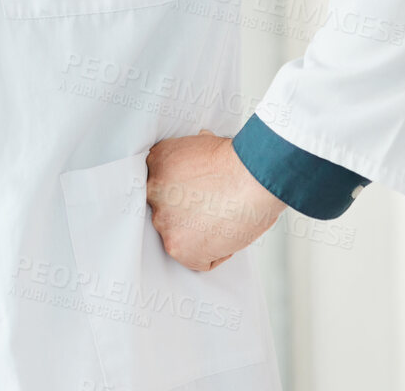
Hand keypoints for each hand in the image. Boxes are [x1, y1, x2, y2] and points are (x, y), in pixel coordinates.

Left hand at [144, 129, 285, 271]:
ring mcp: (162, 219)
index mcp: (157, 162)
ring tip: (224, 220)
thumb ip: (192, 157)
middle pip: (167, 212)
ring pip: (179, 236)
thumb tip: (199, 150)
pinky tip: (228, 234)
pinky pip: (196, 261)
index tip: (199, 197)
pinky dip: (216, 255)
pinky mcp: (176, 245)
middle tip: (213, 210)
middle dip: (189, 214)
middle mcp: (152, 190)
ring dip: (200, 234)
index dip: (183, 194)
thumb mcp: (206, 144)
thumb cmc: (240, 161)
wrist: (253, 176)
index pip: (162, 187)